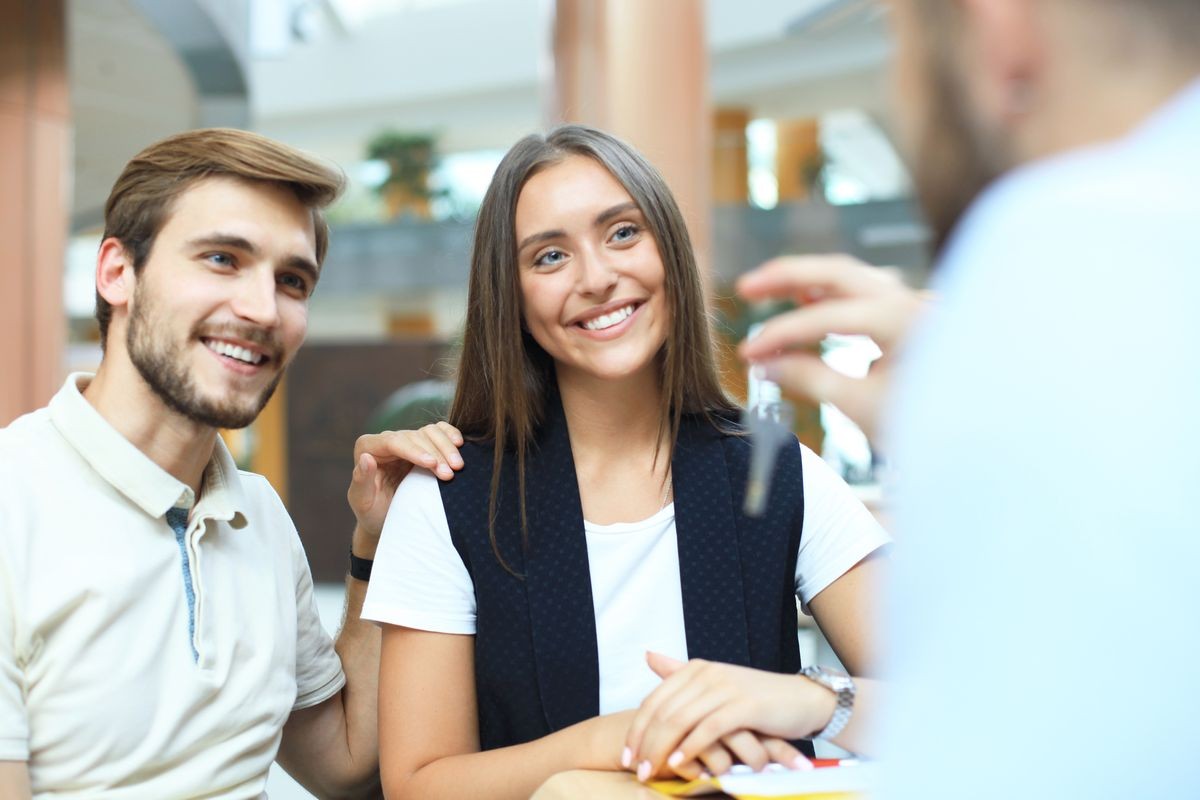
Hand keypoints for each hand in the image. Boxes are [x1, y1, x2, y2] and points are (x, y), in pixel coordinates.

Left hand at [347, 421, 464, 539]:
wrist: (386, 518)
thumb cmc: (372, 511)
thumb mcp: (362, 501)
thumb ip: (362, 480)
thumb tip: (366, 457)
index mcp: (368, 448)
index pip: (392, 442)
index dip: (414, 450)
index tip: (432, 464)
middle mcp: (388, 440)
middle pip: (415, 436)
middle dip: (435, 453)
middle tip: (450, 474)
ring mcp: (408, 441)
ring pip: (429, 432)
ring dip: (446, 447)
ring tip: (458, 466)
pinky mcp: (423, 445)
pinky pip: (438, 431)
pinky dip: (450, 434)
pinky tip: (459, 444)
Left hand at [624, 653, 833, 780]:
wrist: (802, 700)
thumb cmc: (756, 699)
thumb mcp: (715, 684)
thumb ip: (680, 674)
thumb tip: (648, 655)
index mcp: (695, 668)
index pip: (654, 701)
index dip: (637, 729)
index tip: (628, 755)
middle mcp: (706, 673)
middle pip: (663, 712)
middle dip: (646, 744)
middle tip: (638, 770)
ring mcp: (725, 688)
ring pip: (680, 721)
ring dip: (662, 750)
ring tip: (653, 772)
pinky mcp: (744, 705)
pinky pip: (708, 728)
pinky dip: (691, 748)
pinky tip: (681, 764)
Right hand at [737, 254, 929, 442]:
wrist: (976, 440)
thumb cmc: (928, 428)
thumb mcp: (863, 408)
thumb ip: (811, 378)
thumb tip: (766, 363)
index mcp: (904, 320)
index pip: (827, 316)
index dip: (780, 332)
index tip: (747, 353)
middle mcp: (912, 301)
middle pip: (839, 272)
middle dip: (788, 277)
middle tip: (745, 288)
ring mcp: (915, 306)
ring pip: (852, 277)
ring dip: (808, 281)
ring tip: (767, 290)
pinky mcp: (912, 318)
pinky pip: (866, 293)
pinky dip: (832, 295)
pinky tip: (807, 300)